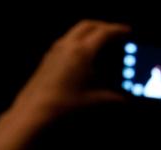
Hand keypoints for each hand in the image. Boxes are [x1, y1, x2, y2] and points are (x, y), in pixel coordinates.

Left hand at [10, 20, 129, 123]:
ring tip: (98, 44)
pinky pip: (64, 42)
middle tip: (114, 34)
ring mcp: (54, 51)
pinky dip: (76, 42)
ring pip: (74, 32)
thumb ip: (111, 98)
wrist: (33, 112)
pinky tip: (80, 57)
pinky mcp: (46, 60)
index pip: (104, 32)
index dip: (118, 30)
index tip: (127, 32)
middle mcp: (67, 46)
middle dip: (103, 26)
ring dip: (88, 33)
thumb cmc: (64, 105)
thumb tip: (123, 100)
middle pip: (88, 25)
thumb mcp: (92, 101)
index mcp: (82, 52)